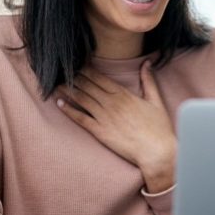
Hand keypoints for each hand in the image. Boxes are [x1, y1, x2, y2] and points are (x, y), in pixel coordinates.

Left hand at [57, 60, 175, 191]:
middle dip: (73, 77)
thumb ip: (148, 80)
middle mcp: (111, 103)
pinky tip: (59, 103)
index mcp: (123, 94)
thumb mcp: (155, 100)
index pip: (99, 77)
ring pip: (81, 99)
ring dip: (67, 90)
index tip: (76, 64)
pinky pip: (80, 118)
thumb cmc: (158, 127)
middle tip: (61, 70)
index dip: (85, 69)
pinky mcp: (100, 132)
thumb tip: (148, 62)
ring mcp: (104, 117)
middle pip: (87, 85)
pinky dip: (69, 110)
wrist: (156, 151)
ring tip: (56, 83)